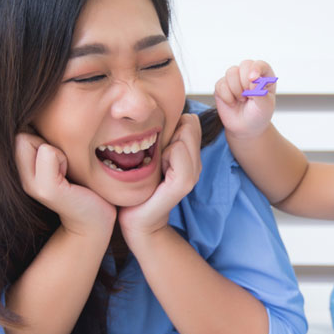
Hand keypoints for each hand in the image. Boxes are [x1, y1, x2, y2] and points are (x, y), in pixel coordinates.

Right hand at [15, 132, 115, 236]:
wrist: (95, 219)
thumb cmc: (83, 184)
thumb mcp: (63, 156)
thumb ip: (46, 137)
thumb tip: (37, 99)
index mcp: (23, 164)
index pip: (18, 124)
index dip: (42, 132)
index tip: (58, 154)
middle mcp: (19, 173)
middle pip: (21, 129)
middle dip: (47, 139)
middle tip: (64, 163)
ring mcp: (30, 183)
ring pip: (30, 138)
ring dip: (56, 150)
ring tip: (67, 170)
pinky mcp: (46, 189)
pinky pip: (47, 152)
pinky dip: (62, 159)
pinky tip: (70, 178)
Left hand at [118, 113, 201, 244]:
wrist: (136, 220)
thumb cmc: (138, 186)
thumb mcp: (151, 155)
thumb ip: (162, 136)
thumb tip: (167, 113)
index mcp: (189, 156)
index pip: (190, 121)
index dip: (171, 127)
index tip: (156, 148)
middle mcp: (196, 164)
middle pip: (190, 125)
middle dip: (170, 134)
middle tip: (155, 158)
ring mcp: (193, 174)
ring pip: (185, 136)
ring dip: (165, 145)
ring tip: (155, 166)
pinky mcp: (184, 183)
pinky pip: (179, 151)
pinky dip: (166, 155)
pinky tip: (157, 171)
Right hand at [214, 59, 276, 139]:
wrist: (246, 129)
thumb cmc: (259, 115)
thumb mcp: (265, 106)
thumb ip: (260, 92)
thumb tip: (252, 78)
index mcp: (264, 76)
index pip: (260, 64)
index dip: (256, 68)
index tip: (253, 78)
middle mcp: (249, 73)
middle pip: (244, 65)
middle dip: (246, 83)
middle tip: (249, 97)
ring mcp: (234, 78)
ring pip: (231, 73)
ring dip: (236, 90)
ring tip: (242, 100)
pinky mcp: (222, 85)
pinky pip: (220, 84)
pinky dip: (227, 96)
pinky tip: (232, 102)